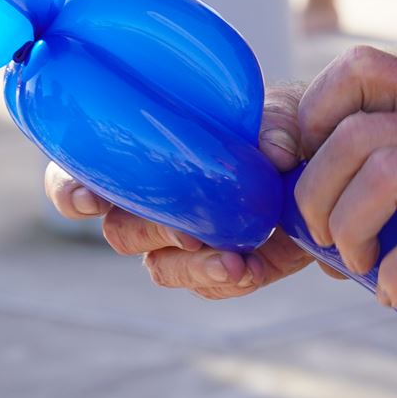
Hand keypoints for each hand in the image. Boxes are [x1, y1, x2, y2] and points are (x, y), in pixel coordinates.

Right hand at [44, 79, 330, 299]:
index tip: (89, 200)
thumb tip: (272, 152)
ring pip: (161, 267)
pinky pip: (209, 287)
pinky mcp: (221, 267)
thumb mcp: (282, 110)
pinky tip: (251, 270)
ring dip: (191, 268)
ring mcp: (184, 241)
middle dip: (149, 230)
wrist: (326, 163)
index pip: (79, 174)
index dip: (69, 190)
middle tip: (187, 228)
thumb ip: (275, 126)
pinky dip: (228, 281)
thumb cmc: (282, 123)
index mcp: (144, 155)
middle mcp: (152, 202)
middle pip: (121, 230)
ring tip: (232, 263)